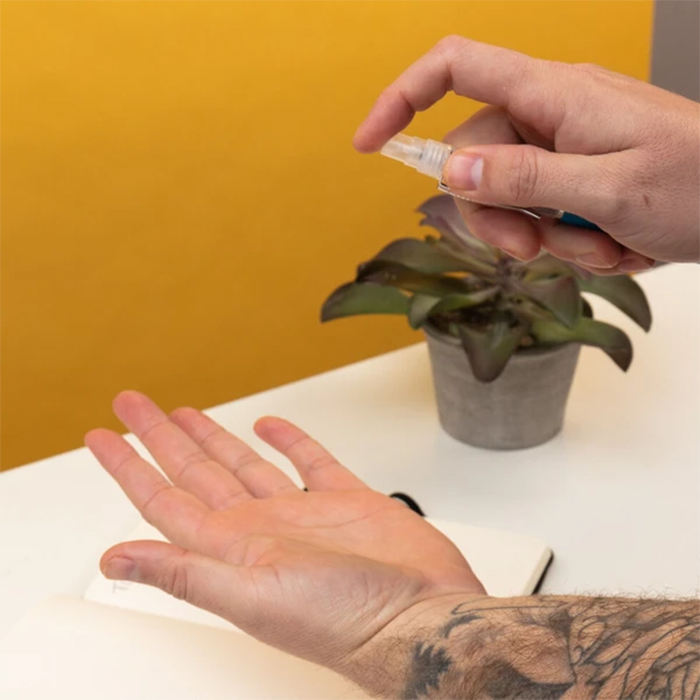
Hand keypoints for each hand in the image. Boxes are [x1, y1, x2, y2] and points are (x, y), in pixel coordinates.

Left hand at [85, 391, 484, 677]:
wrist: (421, 617)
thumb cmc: (343, 620)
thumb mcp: (251, 594)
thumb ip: (183, 572)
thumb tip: (113, 560)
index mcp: (232, 548)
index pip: (163, 499)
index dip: (127, 466)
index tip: (100, 436)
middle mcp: (261, 528)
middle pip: (195, 471)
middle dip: (161, 436)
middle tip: (133, 404)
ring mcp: (303, 513)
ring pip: (244, 462)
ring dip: (212, 436)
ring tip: (184, 413)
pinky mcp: (347, 500)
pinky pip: (309, 461)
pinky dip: (289, 439)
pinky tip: (270, 425)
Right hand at [354, 36, 699, 272]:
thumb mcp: (609, 189)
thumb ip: (525, 178)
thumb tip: (450, 172)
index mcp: (553, 94)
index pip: (455, 67)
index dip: (402, 97)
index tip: (370, 142)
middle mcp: (550, 113)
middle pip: (472, 157)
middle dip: (493, 215)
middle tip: (529, 249)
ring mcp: (563, 146)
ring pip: (506, 195)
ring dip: (541, 236)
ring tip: (597, 247)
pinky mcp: (577, 177)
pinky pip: (540, 213)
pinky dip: (567, 240)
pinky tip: (611, 245)